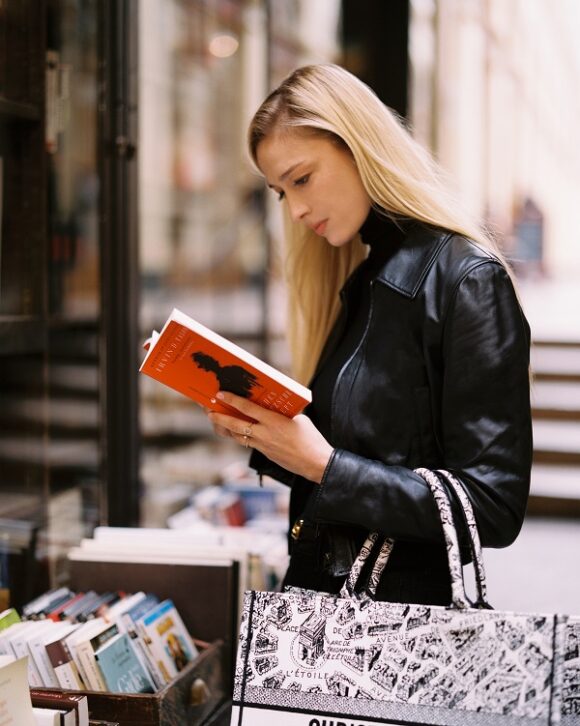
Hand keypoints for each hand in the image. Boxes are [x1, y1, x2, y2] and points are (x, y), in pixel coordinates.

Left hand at [206, 391, 333, 483]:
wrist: (315, 463)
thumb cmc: (310, 438)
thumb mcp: (298, 419)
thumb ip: (281, 413)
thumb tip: (270, 406)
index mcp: (273, 421)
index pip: (247, 408)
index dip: (232, 400)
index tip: (220, 394)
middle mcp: (264, 434)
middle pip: (235, 425)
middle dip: (219, 418)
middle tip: (208, 410)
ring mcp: (263, 446)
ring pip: (237, 436)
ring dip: (224, 428)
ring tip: (216, 421)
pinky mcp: (264, 453)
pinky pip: (246, 442)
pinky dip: (238, 435)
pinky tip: (234, 431)